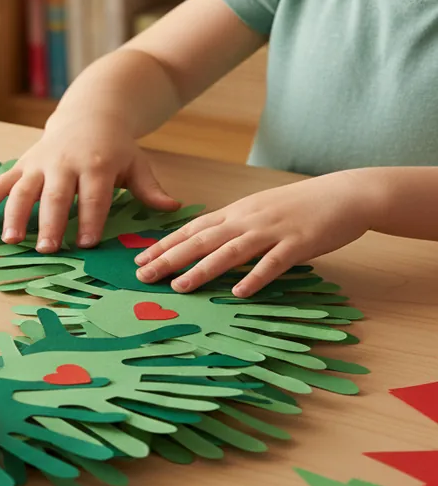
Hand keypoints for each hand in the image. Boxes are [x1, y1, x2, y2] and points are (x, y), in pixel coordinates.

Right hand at [0, 114, 180, 251]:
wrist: (91, 112)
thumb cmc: (116, 147)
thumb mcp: (136, 163)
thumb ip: (149, 188)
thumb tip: (173, 207)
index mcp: (96, 163)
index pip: (93, 195)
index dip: (89, 219)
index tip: (84, 243)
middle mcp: (65, 162)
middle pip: (56, 195)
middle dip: (50, 223)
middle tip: (47, 248)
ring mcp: (40, 162)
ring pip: (24, 189)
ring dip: (15, 215)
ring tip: (11, 240)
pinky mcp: (23, 163)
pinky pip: (2, 181)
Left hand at [133, 171, 373, 297]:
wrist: (345, 194)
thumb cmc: (299, 206)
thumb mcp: (258, 210)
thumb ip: (232, 226)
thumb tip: (204, 244)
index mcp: (237, 212)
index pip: (192, 228)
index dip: (164, 244)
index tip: (140, 259)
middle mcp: (248, 219)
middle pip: (202, 240)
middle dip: (170, 258)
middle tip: (144, 276)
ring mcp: (273, 231)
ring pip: (230, 251)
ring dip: (202, 270)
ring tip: (179, 287)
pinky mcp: (298, 243)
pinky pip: (273, 262)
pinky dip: (254, 277)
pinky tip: (238, 292)